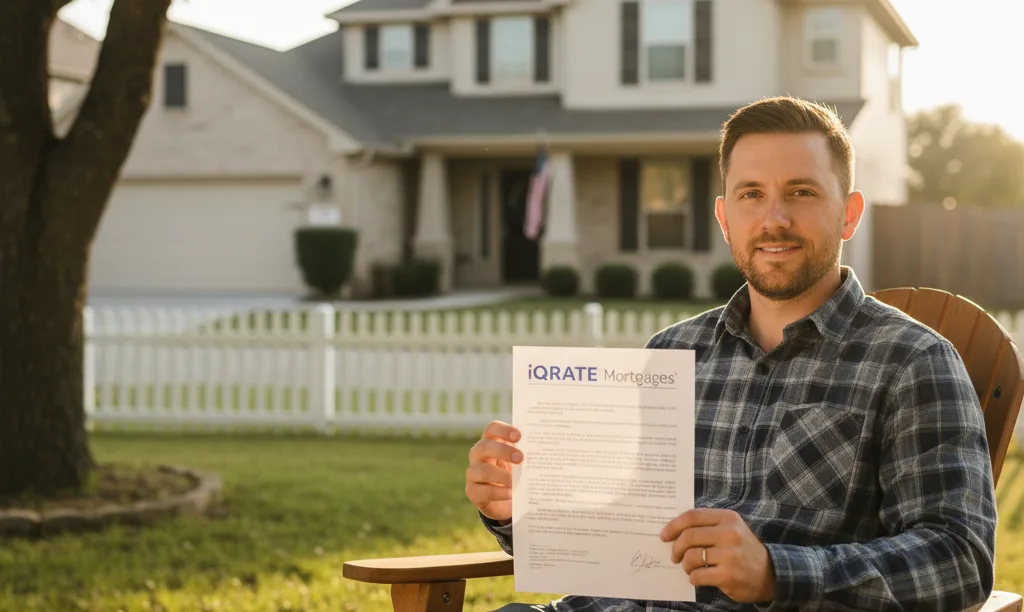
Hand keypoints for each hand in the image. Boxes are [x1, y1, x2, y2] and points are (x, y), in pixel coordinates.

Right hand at [465, 420, 522, 523]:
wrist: (505, 502)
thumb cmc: (515, 475)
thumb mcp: (521, 462)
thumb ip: (528, 454)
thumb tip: (547, 449)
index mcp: (491, 442)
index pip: (492, 429)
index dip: (503, 430)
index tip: (519, 436)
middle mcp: (478, 455)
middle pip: (485, 446)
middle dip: (504, 451)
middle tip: (521, 459)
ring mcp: (473, 473)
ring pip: (482, 470)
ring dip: (502, 476)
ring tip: (516, 482)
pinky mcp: (472, 491)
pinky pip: (482, 490)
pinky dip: (498, 492)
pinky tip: (510, 493)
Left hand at [660, 508, 774, 603]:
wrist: (770, 574)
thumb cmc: (742, 550)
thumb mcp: (730, 529)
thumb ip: (707, 526)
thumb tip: (674, 530)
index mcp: (728, 518)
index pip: (692, 516)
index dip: (673, 526)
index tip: (664, 536)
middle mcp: (730, 533)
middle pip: (688, 536)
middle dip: (676, 548)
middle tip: (675, 556)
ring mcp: (730, 555)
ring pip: (691, 556)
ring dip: (685, 564)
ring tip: (689, 567)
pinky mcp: (728, 575)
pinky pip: (698, 575)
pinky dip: (693, 577)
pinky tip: (698, 577)